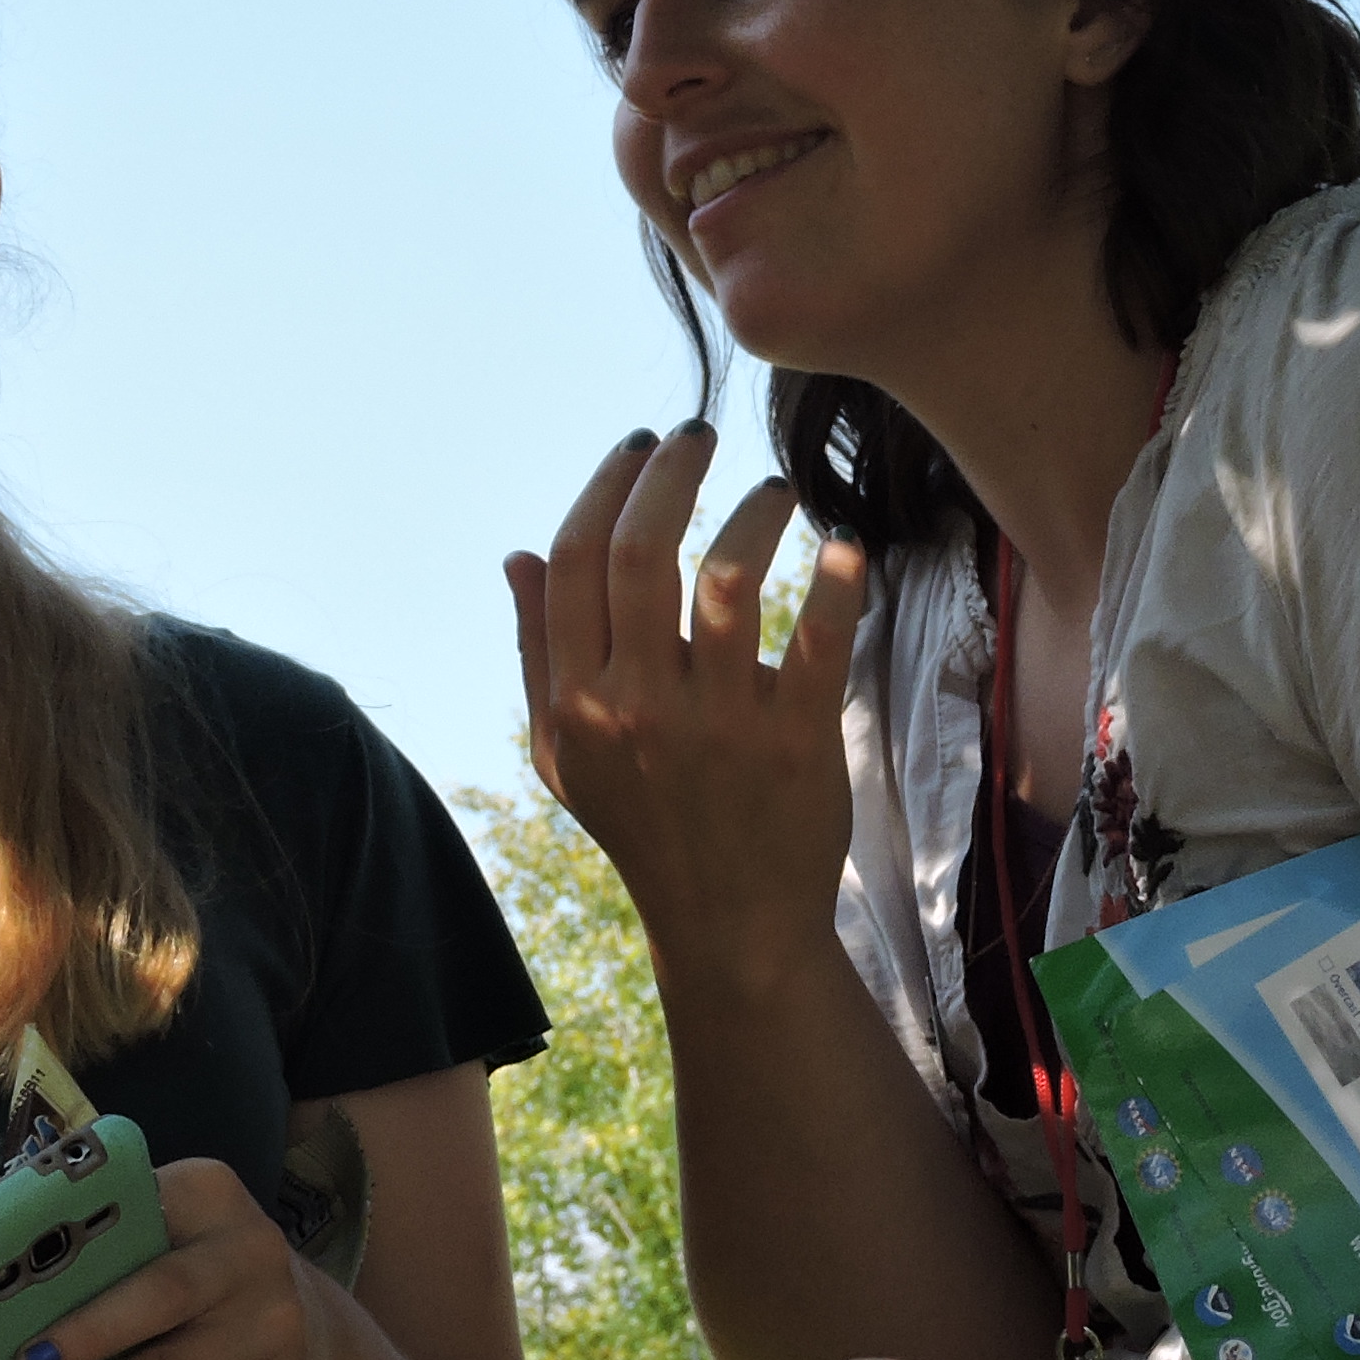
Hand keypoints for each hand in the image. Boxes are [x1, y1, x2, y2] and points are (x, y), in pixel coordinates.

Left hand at [0, 1158, 335, 1359]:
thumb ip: (88, 1251)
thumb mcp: (157, 1234)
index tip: (27, 1292)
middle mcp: (252, 1249)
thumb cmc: (184, 1270)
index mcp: (207, 1193)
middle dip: (88, 1340)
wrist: (294, 1320)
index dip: (81, 1255)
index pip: (140, 1213)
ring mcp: (276, 1323)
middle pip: (164, 1296)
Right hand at [509, 425, 868, 973]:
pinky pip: (816, 638)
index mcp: (576, 703)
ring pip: (727, 581)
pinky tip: (842, 545)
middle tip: (701, 436)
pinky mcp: (795, 742)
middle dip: (671, 475)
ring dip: (753, 513)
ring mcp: (718, 726)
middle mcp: (637, 708)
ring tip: (776, 490)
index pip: (574, 563)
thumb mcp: (569, 753)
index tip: (640, 446)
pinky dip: (834, 580)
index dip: (605, 488)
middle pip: (640, 555)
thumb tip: (518, 554)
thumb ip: (539, 654)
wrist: (731, 923)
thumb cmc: (648, 826)